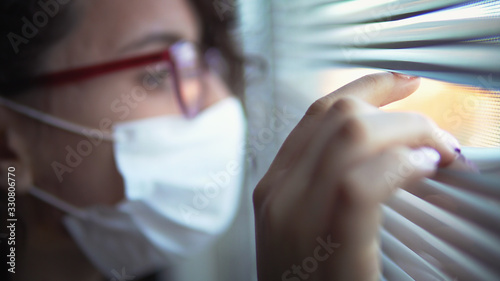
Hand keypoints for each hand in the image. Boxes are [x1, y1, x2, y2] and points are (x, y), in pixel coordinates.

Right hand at [253, 73, 459, 280]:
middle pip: (338, 113)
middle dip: (397, 108)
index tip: (403, 81)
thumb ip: (322, 184)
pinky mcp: (325, 241)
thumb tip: (379, 152)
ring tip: (440, 153)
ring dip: (410, 133)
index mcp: (275, 185)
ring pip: (352, 133)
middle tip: (438, 131)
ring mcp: (295, 214)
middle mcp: (279, 191)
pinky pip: (361, 181)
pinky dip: (402, 166)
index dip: (366, 86)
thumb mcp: (302, 226)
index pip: (318, 113)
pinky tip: (427, 172)